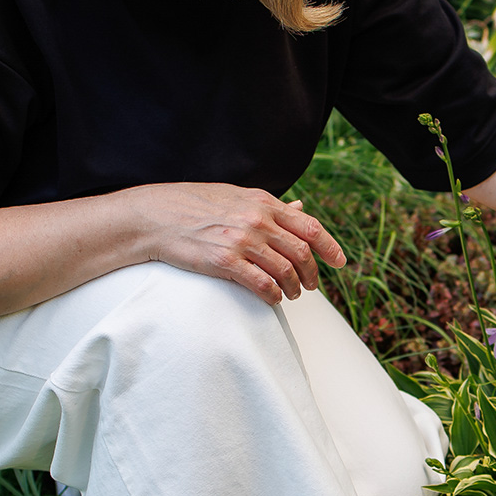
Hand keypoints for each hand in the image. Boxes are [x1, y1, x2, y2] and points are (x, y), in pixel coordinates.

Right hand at [130, 183, 348, 305]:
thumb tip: (301, 208)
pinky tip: (273, 299)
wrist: (155, 216)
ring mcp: (241, 240)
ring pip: (284, 271)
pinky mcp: (224, 261)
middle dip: (311, 274)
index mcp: (263, 202)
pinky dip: (273, 295)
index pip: (310, 226)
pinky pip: (261, 283)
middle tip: (310, 287)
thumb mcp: (238, 197)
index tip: (339, 262)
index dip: (329, 247)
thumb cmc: (196, 206)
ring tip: (290, 295)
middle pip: (301, 253)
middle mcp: (257, 220)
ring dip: (292, 288)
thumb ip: (272, 206)